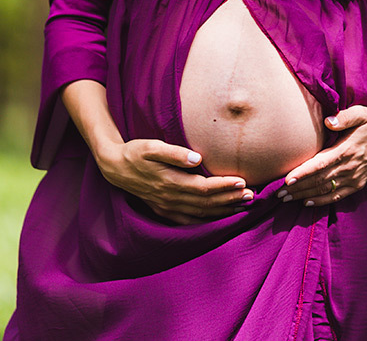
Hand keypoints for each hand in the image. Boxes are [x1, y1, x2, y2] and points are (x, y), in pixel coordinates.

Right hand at [94, 138, 252, 224]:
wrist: (115, 168)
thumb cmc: (135, 152)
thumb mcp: (150, 146)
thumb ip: (174, 153)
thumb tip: (196, 159)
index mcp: (169, 182)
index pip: (203, 187)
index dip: (223, 186)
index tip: (241, 181)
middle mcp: (170, 198)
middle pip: (207, 202)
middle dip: (230, 199)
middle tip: (251, 194)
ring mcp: (168, 208)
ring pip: (202, 213)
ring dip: (224, 210)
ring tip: (243, 204)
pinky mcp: (165, 212)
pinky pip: (191, 221)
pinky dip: (208, 219)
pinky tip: (221, 216)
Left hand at [277, 106, 366, 206]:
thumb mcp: (361, 113)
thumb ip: (345, 117)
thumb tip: (329, 121)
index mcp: (347, 150)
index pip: (320, 164)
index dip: (303, 173)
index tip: (287, 180)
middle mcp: (350, 167)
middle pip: (319, 180)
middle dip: (298, 188)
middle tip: (278, 193)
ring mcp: (354, 178)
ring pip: (325, 190)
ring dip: (305, 195)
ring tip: (285, 198)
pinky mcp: (358, 184)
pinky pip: (338, 196)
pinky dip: (322, 201)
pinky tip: (307, 202)